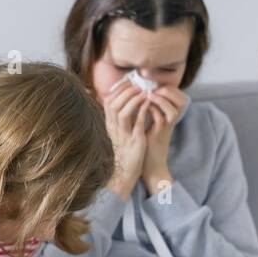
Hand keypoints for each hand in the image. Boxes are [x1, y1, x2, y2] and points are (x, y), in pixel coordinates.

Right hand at [101, 83, 150, 197]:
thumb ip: (120, 118)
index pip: (108, 101)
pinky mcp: (134, 142)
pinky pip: (137, 124)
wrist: (124, 174)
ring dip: (133, 99)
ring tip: (144, 93)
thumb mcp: (120, 133)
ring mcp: (123, 135)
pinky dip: (143, 111)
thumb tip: (125, 102)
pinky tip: (149, 104)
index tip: (129, 82)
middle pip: (113, 103)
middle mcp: (113, 128)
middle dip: (126, 91)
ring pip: (122, 112)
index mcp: (109, 125)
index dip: (118, 89)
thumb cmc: (125, 152)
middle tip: (138, 85)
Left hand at [141, 85, 187, 190]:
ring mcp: (167, 127)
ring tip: (149, 95)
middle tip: (153, 88)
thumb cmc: (145, 139)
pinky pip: (161, 119)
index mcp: (170, 114)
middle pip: (182, 99)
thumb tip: (140, 90)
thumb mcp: (148, 120)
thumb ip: (149, 106)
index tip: (152, 84)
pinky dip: (154, 110)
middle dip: (168, 91)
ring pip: (175, 108)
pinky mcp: (160, 134)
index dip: (168, 87)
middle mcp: (172, 120)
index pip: (178, 95)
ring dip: (162, 99)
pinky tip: (145, 107)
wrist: (146, 160)